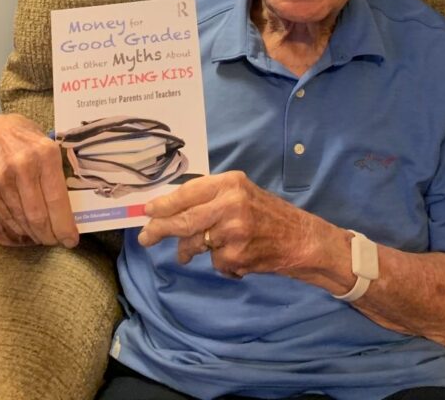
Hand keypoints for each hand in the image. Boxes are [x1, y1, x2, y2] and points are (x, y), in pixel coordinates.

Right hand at [0, 114, 77, 247]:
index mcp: (44, 155)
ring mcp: (0, 180)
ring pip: (20, 221)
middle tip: (55, 241)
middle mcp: (21, 167)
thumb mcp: (49, 147)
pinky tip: (24, 231)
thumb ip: (57, 176)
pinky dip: (15, 229)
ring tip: (41, 236)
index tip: (71, 240)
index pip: (57, 200)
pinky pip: (2, 219)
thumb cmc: (25, 140)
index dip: (64, 226)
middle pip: (38, 216)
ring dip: (33, 234)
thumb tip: (69, 212)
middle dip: (49, 235)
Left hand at [139, 171, 326, 278]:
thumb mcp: (240, 193)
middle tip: (145, 238)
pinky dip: (218, 262)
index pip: (188, 192)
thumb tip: (170, 208)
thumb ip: (211, 197)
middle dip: (160, 230)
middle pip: (184, 220)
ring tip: (190, 253)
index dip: (165, 204)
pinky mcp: (236, 256)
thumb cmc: (265, 213)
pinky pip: (213, 261)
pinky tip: (235, 256)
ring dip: (188, 251)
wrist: (299, 238)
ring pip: (194, 243)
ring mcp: (233, 232)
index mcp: (230, 183)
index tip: (148, 211)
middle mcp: (231, 204)